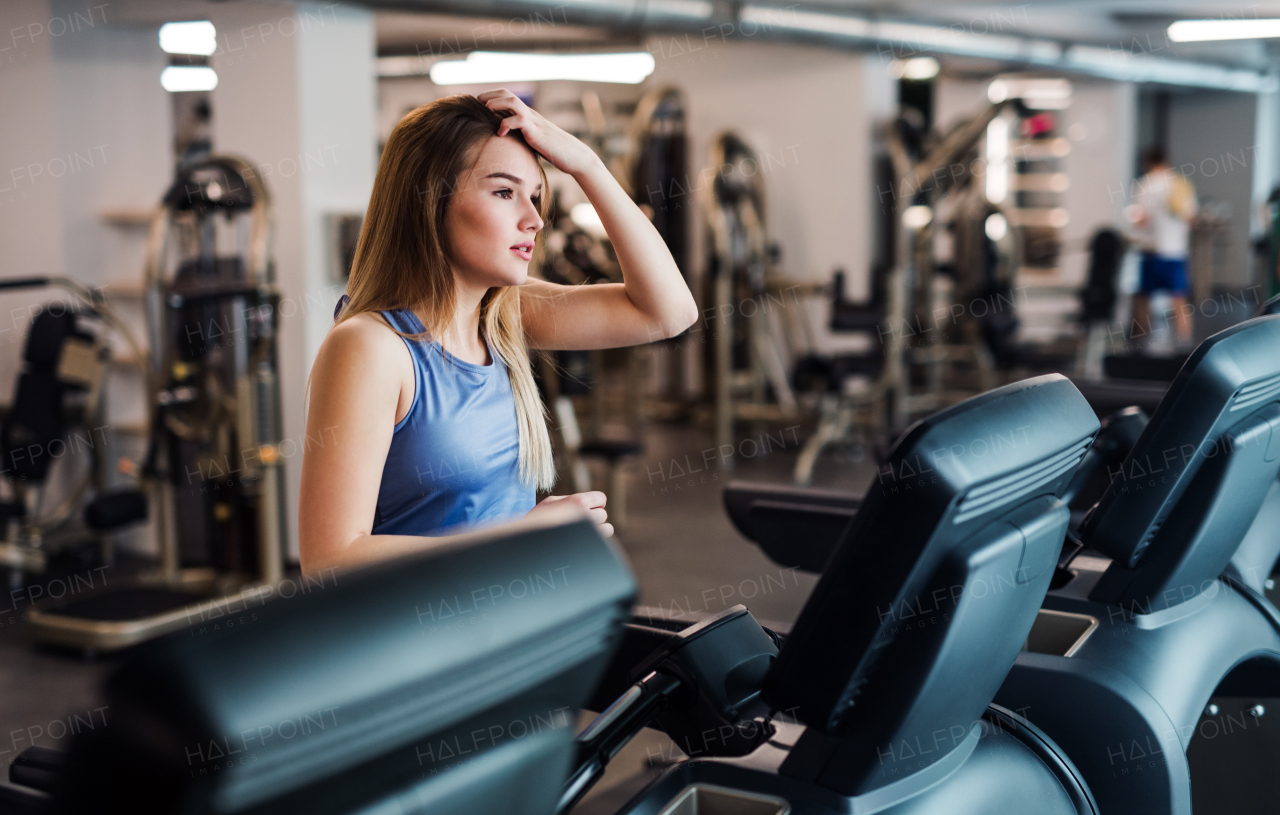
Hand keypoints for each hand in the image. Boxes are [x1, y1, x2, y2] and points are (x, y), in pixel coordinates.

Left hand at [478, 89, 601, 176]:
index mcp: (529, 116)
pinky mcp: (537, 132)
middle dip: (490, 96)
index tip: (478, 102)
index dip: (492, 96)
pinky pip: (519, 121)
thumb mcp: (535, 143)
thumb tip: (508, 147)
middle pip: (508, 95)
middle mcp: (531, 115)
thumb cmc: (555, 153)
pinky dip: (506, 124)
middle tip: (476, 101)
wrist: (574, 157)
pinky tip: (500, 133)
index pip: (508, 97)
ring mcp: (534, 122)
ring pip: (513, 102)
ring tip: (485, 110)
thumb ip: (523, 140)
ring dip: (496, 103)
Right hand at [526, 491, 612, 537]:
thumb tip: (590, 502)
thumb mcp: (552, 502)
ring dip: (598, 531)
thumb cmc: (537, 521)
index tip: (587, 509)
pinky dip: (595, 542)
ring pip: (607, 529)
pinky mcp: (587, 546)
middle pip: (603, 514)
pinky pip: (602, 543)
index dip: (595, 504)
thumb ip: (571, 499)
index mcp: (577, 502)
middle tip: (578, 523)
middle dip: (594, 518)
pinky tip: (580, 542)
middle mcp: (585, 517)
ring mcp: (587, 533)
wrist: (525, 541)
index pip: (601, 498)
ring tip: (579, 533)